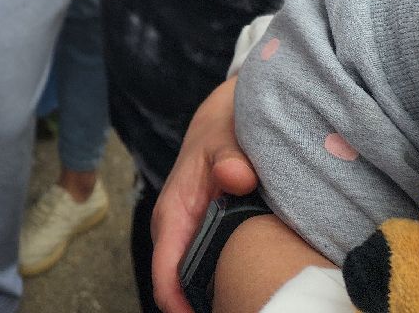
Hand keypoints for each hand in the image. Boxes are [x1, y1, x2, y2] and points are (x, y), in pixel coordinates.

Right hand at [152, 78, 258, 312]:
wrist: (220, 124)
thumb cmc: (220, 135)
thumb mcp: (225, 141)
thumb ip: (230, 159)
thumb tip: (236, 176)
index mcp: (172, 216)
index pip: (165, 276)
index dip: (182, 308)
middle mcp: (174, 234)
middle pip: (179, 291)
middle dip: (207, 309)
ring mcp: (186, 239)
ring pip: (192, 286)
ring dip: (216, 302)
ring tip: (253, 305)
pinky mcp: (201, 239)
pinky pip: (205, 275)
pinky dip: (224, 288)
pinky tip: (253, 292)